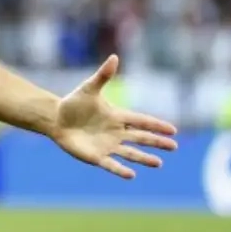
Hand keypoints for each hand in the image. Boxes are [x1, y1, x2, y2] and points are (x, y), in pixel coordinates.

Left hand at [51, 54, 178, 178]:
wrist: (56, 118)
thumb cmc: (74, 103)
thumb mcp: (88, 88)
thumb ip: (103, 76)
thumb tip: (114, 57)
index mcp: (117, 117)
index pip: (141, 121)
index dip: (156, 125)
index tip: (173, 130)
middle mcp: (116, 133)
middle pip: (141, 138)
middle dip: (157, 142)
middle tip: (174, 146)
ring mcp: (108, 145)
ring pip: (131, 153)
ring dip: (144, 158)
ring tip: (158, 163)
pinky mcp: (96, 156)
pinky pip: (111, 164)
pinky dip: (121, 170)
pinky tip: (132, 175)